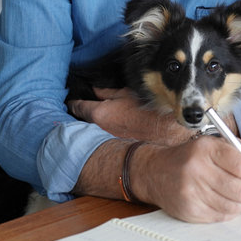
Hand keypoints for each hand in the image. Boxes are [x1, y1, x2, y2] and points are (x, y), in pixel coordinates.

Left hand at [68, 87, 191, 145]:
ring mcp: (107, 142)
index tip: (72, 100)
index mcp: (99, 114)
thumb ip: (108, 93)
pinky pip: (105, 140)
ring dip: (95, 126)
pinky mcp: (116, 150)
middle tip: (86, 107)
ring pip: (94, 132)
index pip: (78, 107)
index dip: (74, 102)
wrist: (168, 135)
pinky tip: (115, 130)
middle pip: (84, 121)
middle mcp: (99, 131)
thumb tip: (96, 90)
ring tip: (104, 119)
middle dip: (84, 115)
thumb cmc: (149, 111)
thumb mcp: (128, 94)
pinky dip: (106, 135)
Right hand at [132, 137, 240, 222]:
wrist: (155, 171)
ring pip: (232, 206)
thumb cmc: (194, 158)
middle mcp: (196, 168)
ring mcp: (190, 190)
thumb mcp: (219, 145)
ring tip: (239, 196)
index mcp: (207, 148)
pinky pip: (220, 216)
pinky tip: (223, 201)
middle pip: (240, 189)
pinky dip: (228, 212)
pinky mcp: (188, 209)